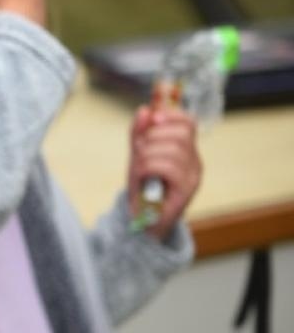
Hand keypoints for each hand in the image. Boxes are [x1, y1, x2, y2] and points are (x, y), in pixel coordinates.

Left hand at [128, 106, 201, 240]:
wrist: (142, 223)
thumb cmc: (142, 189)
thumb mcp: (137, 156)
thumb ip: (140, 134)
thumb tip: (145, 110)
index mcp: (185, 150)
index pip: (188, 122)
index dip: (171, 115)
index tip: (153, 118)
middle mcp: (194, 161)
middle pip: (181, 132)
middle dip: (153, 135)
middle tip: (139, 150)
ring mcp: (193, 175)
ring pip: (171, 149)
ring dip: (146, 154)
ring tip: (138, 168)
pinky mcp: (186, 189)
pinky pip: (167, 167)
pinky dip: (148, 167)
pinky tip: (142, 177)